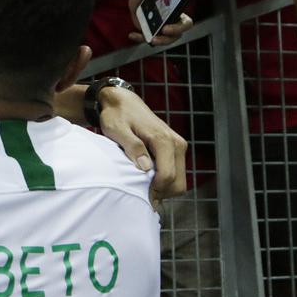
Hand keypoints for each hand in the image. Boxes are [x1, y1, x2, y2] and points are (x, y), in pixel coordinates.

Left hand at [96, 85, 187, 204]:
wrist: (123, 102)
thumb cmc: (117, 115)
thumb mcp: (117, 130)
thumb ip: (132, 147)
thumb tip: (145, 167)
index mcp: (163, 140)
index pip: (167, 176)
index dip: (154, 191)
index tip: (138, 195)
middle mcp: (177, 143)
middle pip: (177, 183)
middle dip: (160, 193)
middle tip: (139, 194)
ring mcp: (178, 146)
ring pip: (179, 181)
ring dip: (163, 189)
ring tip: (141, 185)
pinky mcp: (176, 149)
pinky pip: (176, 174)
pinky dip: (164, 182)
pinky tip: (147, 179)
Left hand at [127, 0, 193, 45]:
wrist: (134, 7)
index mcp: (175, 13)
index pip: (186, 22)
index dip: (183, 24)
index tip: (177, 21)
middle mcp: (172, 24)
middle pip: (179, 32)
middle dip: (174, 32)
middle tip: (165, 29)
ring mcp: (162, 30)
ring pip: (167, 40)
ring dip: (161, 41)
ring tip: (152, 39)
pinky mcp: (151, 35)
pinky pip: (147, 39)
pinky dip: (140, 38)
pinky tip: (131, 35)